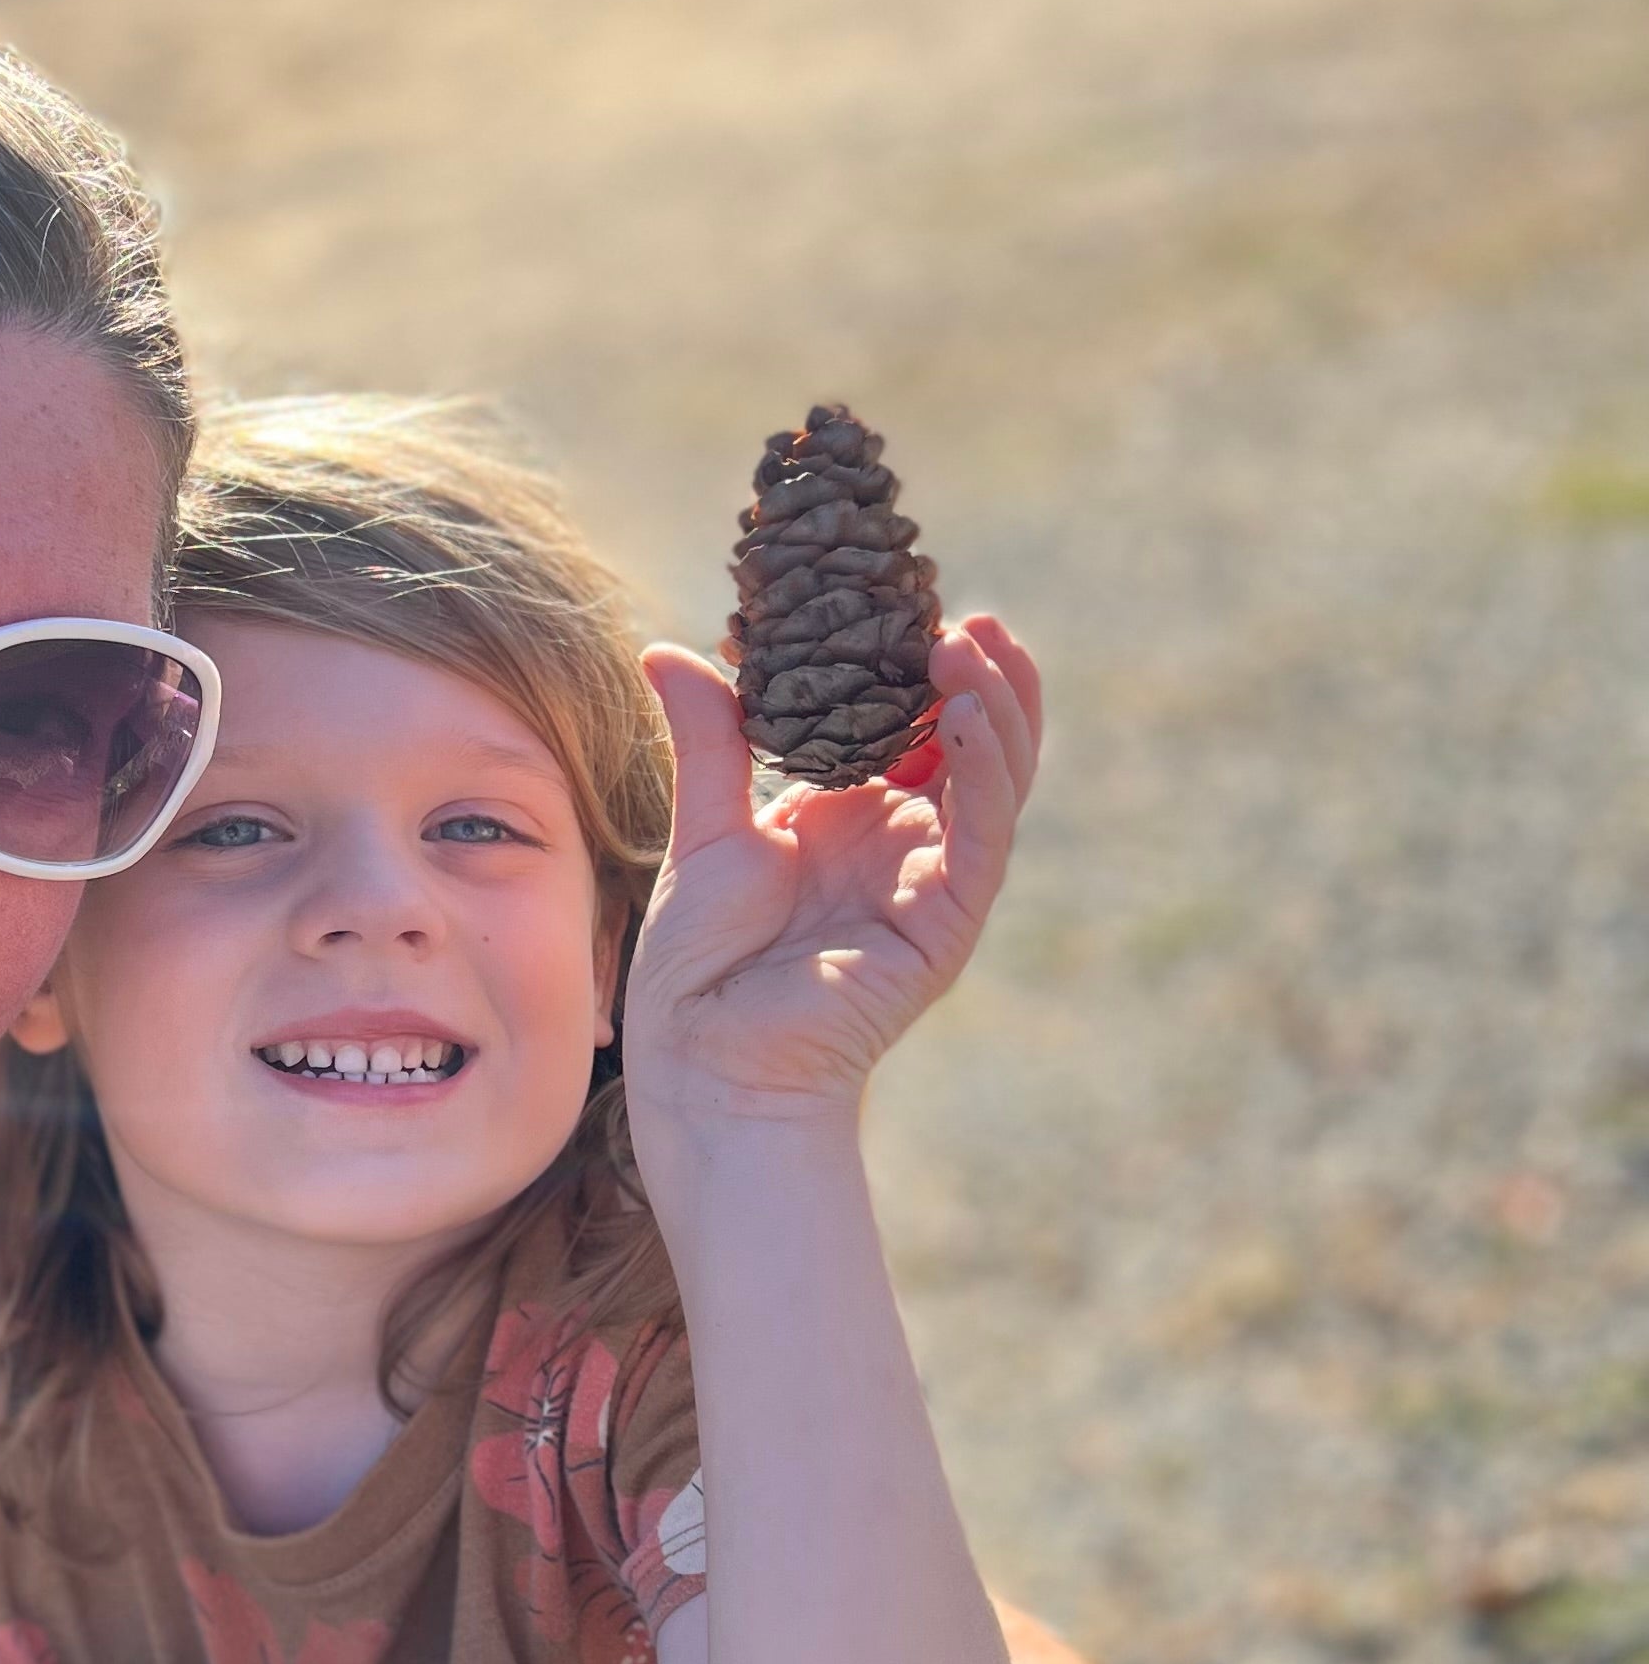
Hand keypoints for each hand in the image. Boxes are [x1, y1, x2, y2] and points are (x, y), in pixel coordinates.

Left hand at [625, 619, 1040, 1133]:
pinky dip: (985, 770)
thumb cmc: (699, 968)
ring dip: (994, 705)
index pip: (905, 720)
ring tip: (972, 641)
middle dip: (974, 672)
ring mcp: (932, 879)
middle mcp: (902, 840)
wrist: (705, 1065)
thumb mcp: (705, 830)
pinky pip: (982, 835)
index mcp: (849, 815)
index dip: (911, 661)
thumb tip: (669, 648)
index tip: (898, 597)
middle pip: (967, 739)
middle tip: (958, 611)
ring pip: (993, 777)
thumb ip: (711, 739)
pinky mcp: (946, 920)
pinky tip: (969, 714)